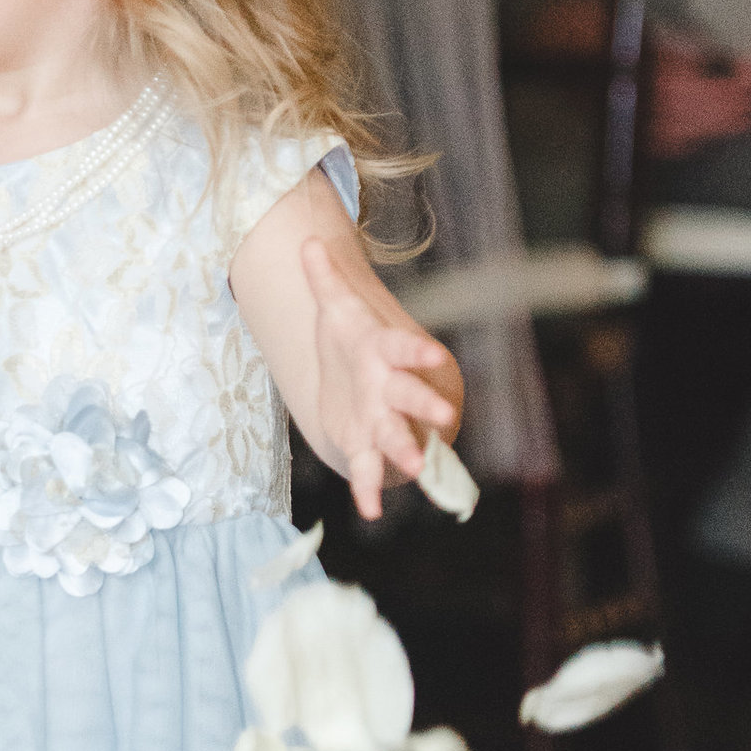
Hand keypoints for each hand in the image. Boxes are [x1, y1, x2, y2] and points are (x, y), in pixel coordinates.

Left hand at [302, 236, 462, 520]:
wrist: (352, 381)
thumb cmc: (350, 341)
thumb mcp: (335, 308)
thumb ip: (325, 279)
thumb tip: (307, 241)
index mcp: (384, 353)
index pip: (404, 350)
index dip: (418, 355)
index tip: (434, 358)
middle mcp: (390, 389)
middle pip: (409, 398)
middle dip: (425, 409)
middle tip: (443, 420)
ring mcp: (382, 420)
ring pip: (396, 437)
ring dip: (405, 453)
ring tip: (415, 470)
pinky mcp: (365, 446)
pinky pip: (370, 470)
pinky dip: (370, 490)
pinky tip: (370, 510)